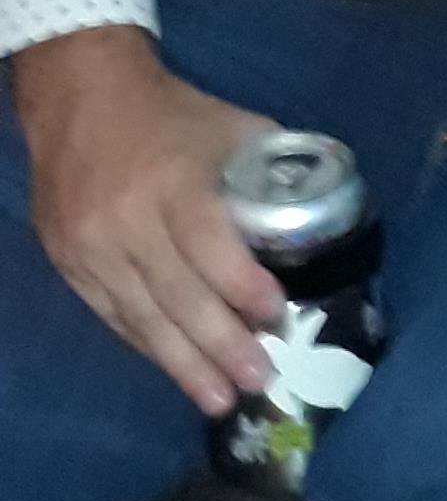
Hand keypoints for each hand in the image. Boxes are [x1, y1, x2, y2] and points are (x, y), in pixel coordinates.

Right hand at [16, 26, 282, 415]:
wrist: (81, 101)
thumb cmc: (173, 116)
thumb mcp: (232, 128)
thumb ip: (271, 173)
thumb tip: (323, 214)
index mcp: (174, 182)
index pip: (208, 245)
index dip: (241, 286)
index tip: (276, 317)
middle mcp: (127, 220)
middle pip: (176, 295)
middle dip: (220, 345)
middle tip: (259, 379)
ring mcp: (91, 247)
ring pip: (141, 317)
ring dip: (184, 364)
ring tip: (220, 399)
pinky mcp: (68, 264)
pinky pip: (112, 316)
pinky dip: (148, 346)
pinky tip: (176, 370)